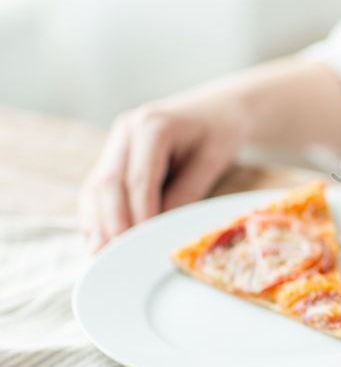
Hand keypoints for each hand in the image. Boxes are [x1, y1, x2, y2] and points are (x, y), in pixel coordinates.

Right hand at [79, 89, 246, 250]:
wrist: (217, 109)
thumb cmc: (219, 133)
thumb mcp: (211, 162)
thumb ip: (185, 194)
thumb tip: (158, 231)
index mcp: (153, 126)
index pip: (139, 180)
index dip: (138, 216)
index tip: (139, 247)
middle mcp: (126, 130)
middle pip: (108, 184)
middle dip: (112, 224)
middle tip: (117, 257)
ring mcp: (116, 141)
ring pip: (95, 187)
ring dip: (96, 223)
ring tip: (101, 255)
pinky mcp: (113, 155)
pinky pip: (97, 187)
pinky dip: (96, 214)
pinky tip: (98, 239)